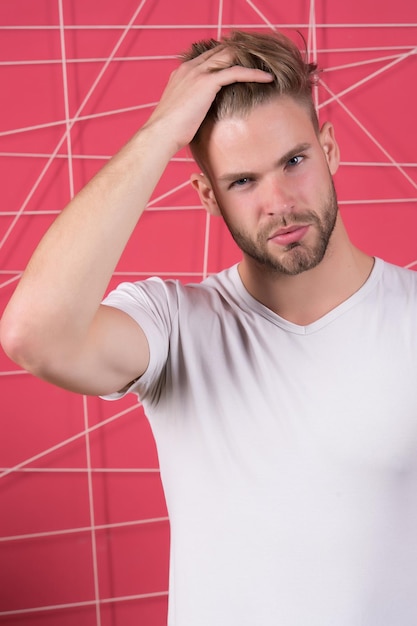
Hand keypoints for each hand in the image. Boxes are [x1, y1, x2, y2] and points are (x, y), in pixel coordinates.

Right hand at [144, 46, 272, 153]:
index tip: (242, 62)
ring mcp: (198, 72)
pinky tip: (267, 78)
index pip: (208, 56)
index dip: (226, 57)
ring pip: (229, 56)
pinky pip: (236, 71)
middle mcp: (190, 67)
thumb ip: (192, 105)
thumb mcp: (180, 112)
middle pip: (220, 51)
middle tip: (259, 59)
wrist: (161, 133)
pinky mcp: (207, 82)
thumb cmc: (169, 131)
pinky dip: (253, 73)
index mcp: (182, 72)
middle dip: (240, 53)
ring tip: (266, 64)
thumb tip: (202, 116)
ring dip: (248, 58)